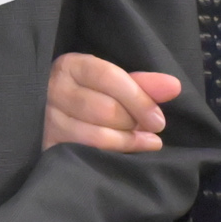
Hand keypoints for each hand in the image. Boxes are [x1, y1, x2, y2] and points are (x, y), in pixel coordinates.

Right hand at [43, 54, 180, 152]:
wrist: (48, 110)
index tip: (159, 120)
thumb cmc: (88, 93)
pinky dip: (111, 155)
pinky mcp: (46, 144)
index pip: (109, 78)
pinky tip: (123, 154)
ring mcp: (47, 118)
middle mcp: (54, 89)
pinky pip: (85, 154)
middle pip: (105, 109)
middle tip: (147, 129)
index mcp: (72, 66)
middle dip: (133, 123)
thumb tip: (174, 87)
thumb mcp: (111, 83)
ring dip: (126, 142)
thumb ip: (142, 84)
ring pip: (96, 135)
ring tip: (142, 142)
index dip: (139, 100)